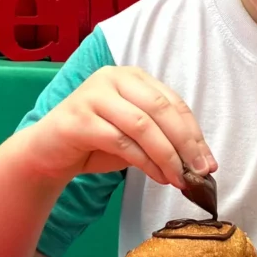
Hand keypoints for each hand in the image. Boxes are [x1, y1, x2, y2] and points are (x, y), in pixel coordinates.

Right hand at [21, 66, 216, 187]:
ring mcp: (94, 95)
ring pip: (142, 125)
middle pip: (161, 110)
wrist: (47, 152)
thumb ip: (162, 139)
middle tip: (200, 172)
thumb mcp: (135, 135)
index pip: (173, 102)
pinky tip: (157, 176)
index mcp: (133, 77)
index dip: (194, 133)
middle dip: (186, 144)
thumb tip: (199, 163)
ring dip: (166, 156)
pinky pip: (121, 141)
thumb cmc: (95, 141)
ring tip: (179, 179)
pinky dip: (144, 162)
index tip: (208, 162)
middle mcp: (114, 78)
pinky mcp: (79, 119)